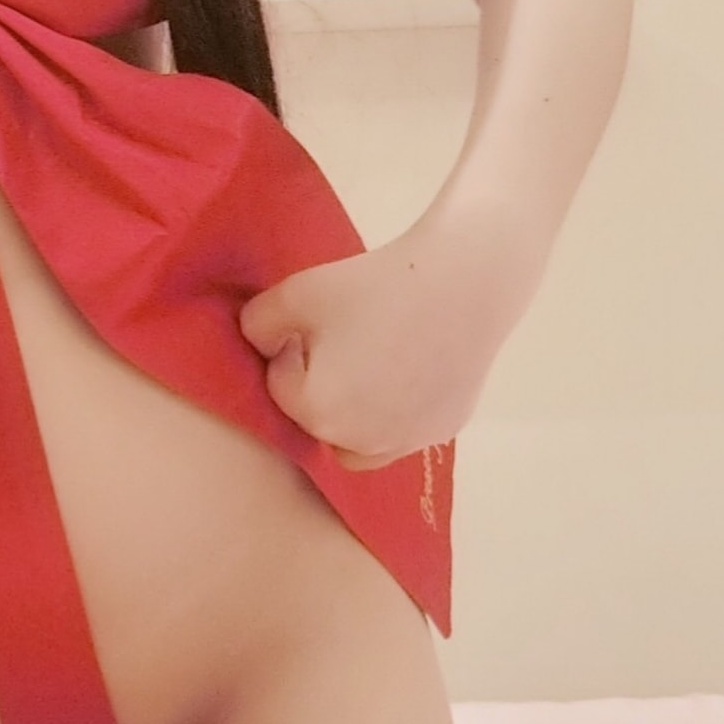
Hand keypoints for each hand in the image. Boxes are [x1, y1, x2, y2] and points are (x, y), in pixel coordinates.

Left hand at [238, 217, 524, 471]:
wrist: (466, 280)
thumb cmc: (375, 285)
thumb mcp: (295, 294)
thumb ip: (257, 325)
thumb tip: (259, 346)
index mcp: (319, 413)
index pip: (280, 389)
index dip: (290, 352)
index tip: (315, 322)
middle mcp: (361, 443)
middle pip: (318, 419)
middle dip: (319, 385)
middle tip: (342, 338)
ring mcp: (407, 441)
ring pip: (357, 441)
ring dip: (351, 414)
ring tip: (369, 362)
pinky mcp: (444, 428)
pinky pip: (403, 431)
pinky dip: (394, 411)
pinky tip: (407, 368)